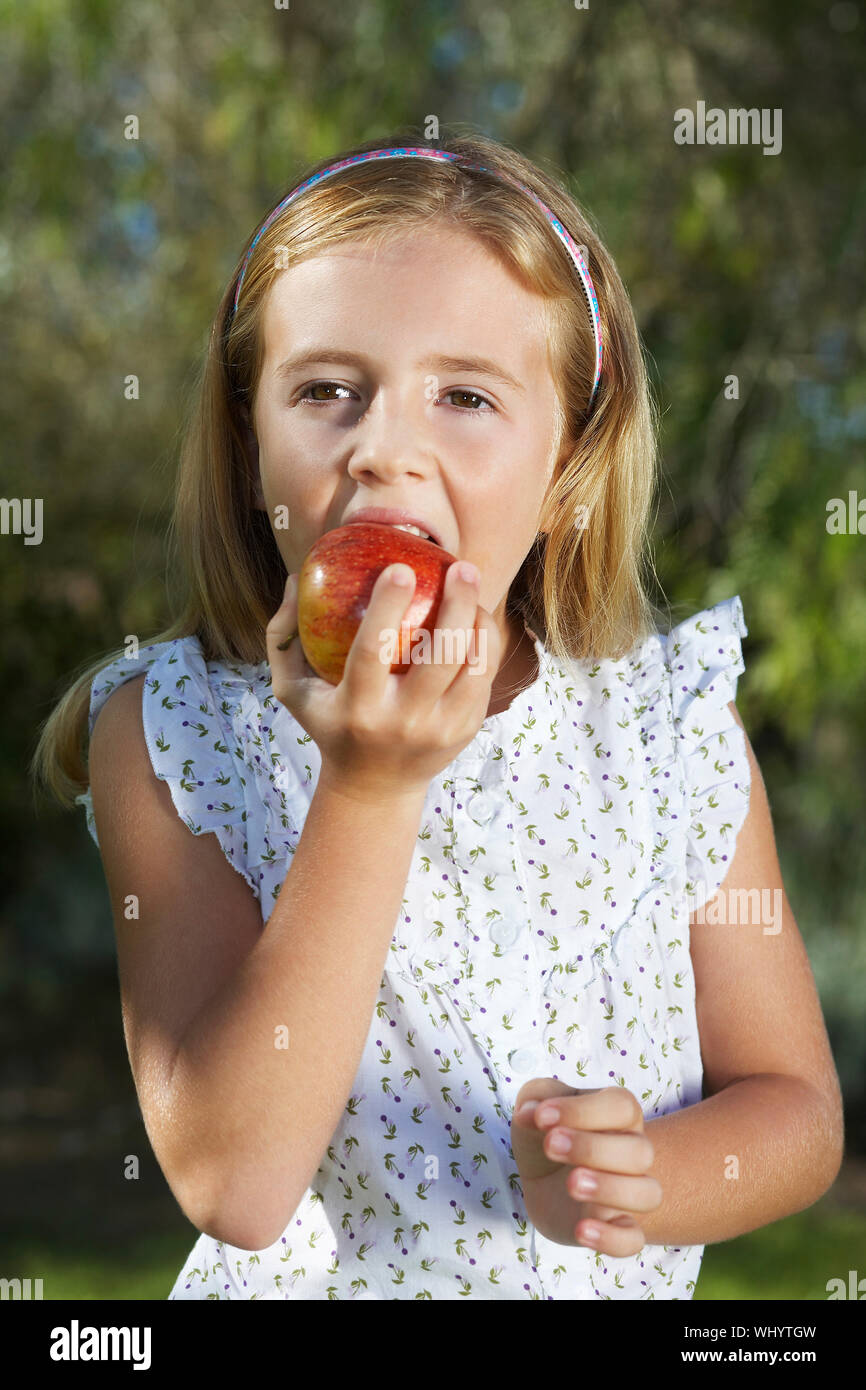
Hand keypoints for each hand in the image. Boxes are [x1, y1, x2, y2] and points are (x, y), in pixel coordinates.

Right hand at [265, 560, 502, 803]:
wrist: (374, 788)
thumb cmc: (330, 724)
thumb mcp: (293, 691)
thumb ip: (283, 638)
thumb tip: (296, 580)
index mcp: (358, 709)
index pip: (373, 652)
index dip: (387, 607)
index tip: (400, 568)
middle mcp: (402, 722)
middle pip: (439, 657)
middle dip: (456, 605)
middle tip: (461, 567)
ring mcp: (440, 729)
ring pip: (472, 667)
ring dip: (478, 620)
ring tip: (471, 581)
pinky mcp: (466, 730)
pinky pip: (484, 678)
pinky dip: (485, 642)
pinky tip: (478, 613)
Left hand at [510, 1080, 661, 1254]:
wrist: (545, 1177)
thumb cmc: (548, 1131)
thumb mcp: (536, 1106)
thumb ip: (536, 1099)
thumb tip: (532, 1113)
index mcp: (618, 1115)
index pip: (622, 1106)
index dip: (583, 1110)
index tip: (542, 1116)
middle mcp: (633, 1152)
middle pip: (639, 1151)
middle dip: (592, 1148)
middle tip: (550, 1145)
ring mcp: (628, 1193)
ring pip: (648, 1194)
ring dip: (610, 1189)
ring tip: (572, 1184)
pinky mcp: (615, 1227)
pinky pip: (633, 1240)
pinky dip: (612, 1239)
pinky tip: (581, 1230)